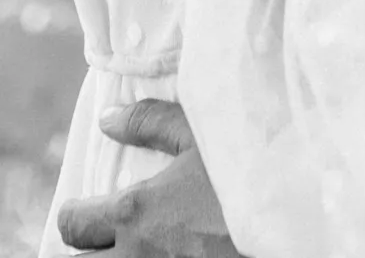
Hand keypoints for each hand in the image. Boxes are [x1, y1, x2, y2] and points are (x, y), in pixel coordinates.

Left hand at [57, 101, 238, 255]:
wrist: (291, 215)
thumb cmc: (246, 168)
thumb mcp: (198, 134)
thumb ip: (148, 123)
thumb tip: (106, 120)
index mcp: (134, 214)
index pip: (73, 224)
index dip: (73, 215)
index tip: (82, 210)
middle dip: (85, 252)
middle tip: (100, 240)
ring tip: (127, 249)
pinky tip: (164, 253)